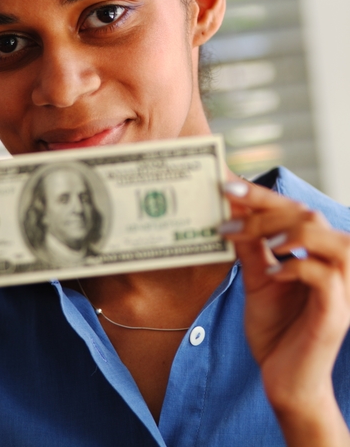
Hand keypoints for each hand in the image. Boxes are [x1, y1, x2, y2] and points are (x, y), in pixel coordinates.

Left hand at [220, 181, 349, 446]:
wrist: (286, 383)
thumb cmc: (277, 329)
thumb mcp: (258, 279)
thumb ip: (251, 247)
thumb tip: (230, 210)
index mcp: (316, 253)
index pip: (294, 210)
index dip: (262, 193)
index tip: (226, 182)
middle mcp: (334, 267)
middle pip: (310, 216)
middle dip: (266, 205)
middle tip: (226, 203)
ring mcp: (340, 291)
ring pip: (334, 241)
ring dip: (293, 231)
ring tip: (259, 235)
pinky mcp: (334, 316)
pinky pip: (327, 279)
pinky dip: (298, 268)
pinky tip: (273, 272)